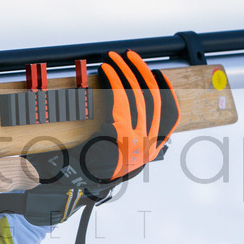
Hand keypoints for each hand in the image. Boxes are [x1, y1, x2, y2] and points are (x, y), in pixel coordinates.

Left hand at [20, 50, 179, 226]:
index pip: (170, 117)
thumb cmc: (88, 171)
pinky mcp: (120, 133)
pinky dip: (114, 80)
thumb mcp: (114, 156)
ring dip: (126, 71)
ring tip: (115, 58)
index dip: (167, 92)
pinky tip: (106, 70)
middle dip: (142, 73)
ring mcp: (136, 140)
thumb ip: (126, 139)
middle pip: (154, 99)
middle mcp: (148, 145)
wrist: (72, 187)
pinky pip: (120, 98)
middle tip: (132, 56)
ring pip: (138, 94)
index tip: (158, 75)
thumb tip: (124, 115)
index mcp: (150, 151)